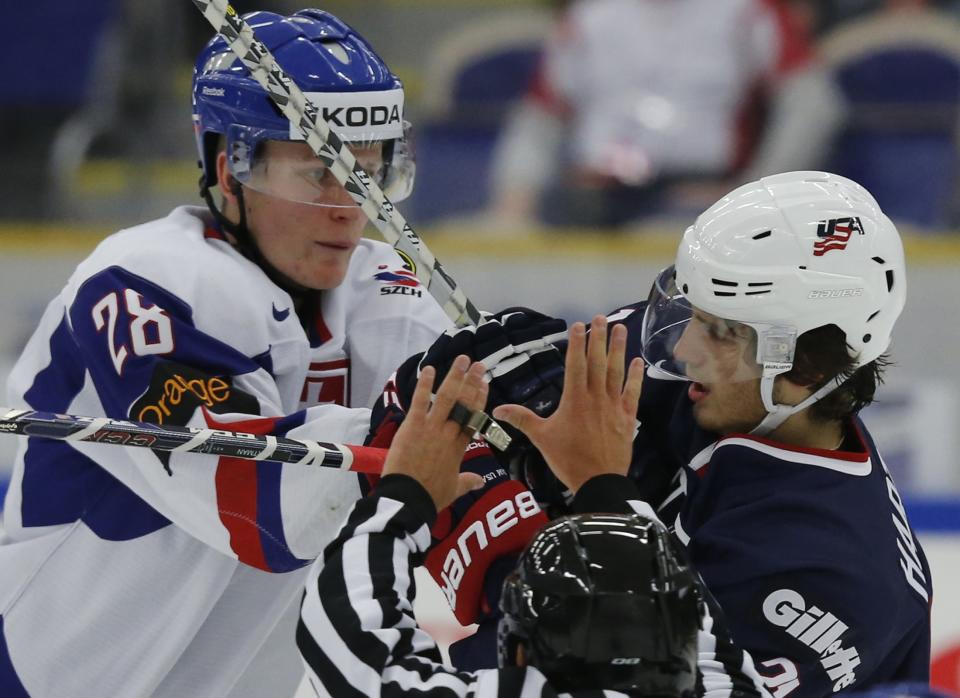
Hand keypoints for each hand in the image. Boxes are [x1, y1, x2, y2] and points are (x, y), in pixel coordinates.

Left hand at [381, 355, 488, 509]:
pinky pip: (419, 401)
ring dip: (455, 377)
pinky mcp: (413, 426)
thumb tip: (481, 482)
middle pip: (465, 403)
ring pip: (447, 397)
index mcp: (460, 447)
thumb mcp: (454, 489)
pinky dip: (424, 384)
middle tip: (478, 365)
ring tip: (462, 359)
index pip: (474, 418)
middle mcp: (449, 433)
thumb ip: (468, 482)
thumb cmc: (431, 496)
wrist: (409, 498)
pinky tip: (429, 368)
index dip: (480, 399)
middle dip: (472, 382)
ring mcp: (431, 428)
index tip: (485, 384)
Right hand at [493, 315, 643, 493]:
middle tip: (600, 318)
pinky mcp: (627, 417)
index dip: (576, 343)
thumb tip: (497, 408)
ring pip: (616, 372)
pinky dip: (636, 376)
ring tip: (620, 328)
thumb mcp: (541, 438)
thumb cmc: (568, 459)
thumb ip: (522, 419)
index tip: (578, 325)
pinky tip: (638, 361)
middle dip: (598, 338)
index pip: (575, 364)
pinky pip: (632, 392)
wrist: (599, 481)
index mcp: (574, 399)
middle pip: (597, 362)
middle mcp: (595, 397)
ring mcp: (613, 406)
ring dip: (618, 349)